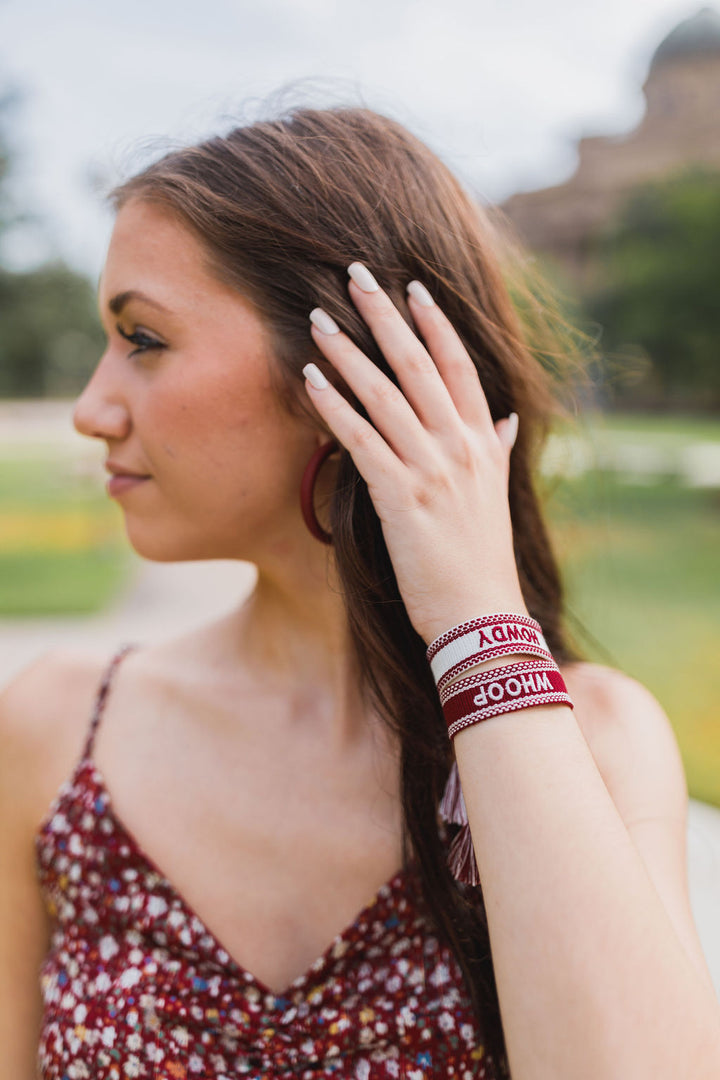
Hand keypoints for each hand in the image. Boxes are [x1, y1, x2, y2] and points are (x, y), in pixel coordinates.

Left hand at [303, 262, 527, 645]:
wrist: (480, 615)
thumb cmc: (482, 560)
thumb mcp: (497, 498)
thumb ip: (497, 452)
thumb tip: (507, 421)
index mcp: (483, 445)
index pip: (459, 369)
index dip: (437, 326)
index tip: (415, 288)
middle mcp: (460, 447)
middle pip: (419, 367)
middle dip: (387, 318)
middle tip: (357, 275)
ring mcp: (432, 470)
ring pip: (386, 395)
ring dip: (350, 353)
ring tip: (320, 320)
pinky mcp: (401, 497)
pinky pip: (362, 439)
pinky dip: (334, 406)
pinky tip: (310, 379)